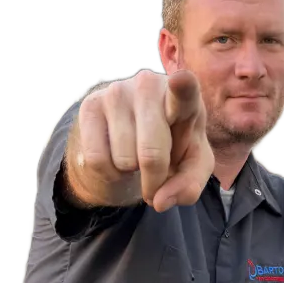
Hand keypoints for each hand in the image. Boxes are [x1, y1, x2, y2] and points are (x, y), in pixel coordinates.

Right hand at [71, 70, 214, 211]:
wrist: (135, 130)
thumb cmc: (175, 145)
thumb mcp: (193, 166)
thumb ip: (189, 185)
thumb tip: (159, 202)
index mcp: (185, 97)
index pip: (185, 91)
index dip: (182, 88)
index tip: (181, 80)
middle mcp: (149, 86)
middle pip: (151, 155)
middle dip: (155, 180)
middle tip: (157, 176)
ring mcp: (116, 92)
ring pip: (124, 160)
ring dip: (132, 171)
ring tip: (136, 153)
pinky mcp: (90, 104)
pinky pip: (98, 159)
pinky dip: (110, 171)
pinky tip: (116, 154)